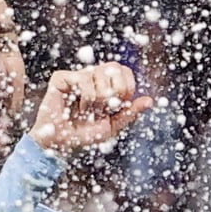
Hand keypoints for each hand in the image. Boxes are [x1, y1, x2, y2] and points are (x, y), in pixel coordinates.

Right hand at [28, 59, 149, 159]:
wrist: (60, 143)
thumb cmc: (84, 134)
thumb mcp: (112, 126)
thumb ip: (130, 113)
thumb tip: (150, 101)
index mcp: (106, 84)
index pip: (125, 71)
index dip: (126, 88)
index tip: (117, 106)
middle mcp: (92, 76)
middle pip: (114, 68)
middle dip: (113, 93)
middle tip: (102, 109)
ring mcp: (77, 75)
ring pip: (100, 73)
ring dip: (98, 99)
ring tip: (87, 110)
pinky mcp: (62, 77)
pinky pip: (84, 79)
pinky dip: (85, 98)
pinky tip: (76, 107)